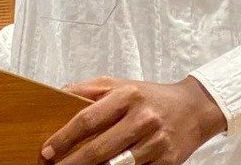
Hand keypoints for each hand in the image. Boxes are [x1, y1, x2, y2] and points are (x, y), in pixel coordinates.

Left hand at [40, 75, 226, 164]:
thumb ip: (88, 89)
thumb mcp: (119, 84)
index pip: (88, 119)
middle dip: (73, 162)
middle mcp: (142, 118)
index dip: (65, 137)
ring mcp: (156, 143)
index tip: (48, 150)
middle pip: (100, 148)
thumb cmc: (149, 96)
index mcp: (127, 95)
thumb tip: (57, 94)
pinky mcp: (167, 162)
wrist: (192, 108)